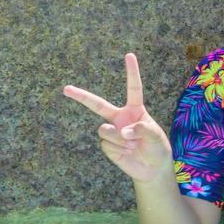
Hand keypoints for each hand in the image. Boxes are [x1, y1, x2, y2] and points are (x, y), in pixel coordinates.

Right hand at [62, 53, 173, 182]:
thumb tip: (123, 131)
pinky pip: (107, 144)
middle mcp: (120, 118)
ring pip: (105, 130)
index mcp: (135, 110)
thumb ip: (142, 129)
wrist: (152, 168)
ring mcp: (112, 131)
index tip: (129, 55)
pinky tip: (127, 152)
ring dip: (119, 138)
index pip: (133, 88)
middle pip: (98, 104)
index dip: (131, 72)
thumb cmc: (157, 148)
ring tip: (132, 145)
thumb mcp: (156, 136)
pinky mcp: (108, 145)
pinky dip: (119, 149)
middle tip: (66, 89)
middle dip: (81, 96)